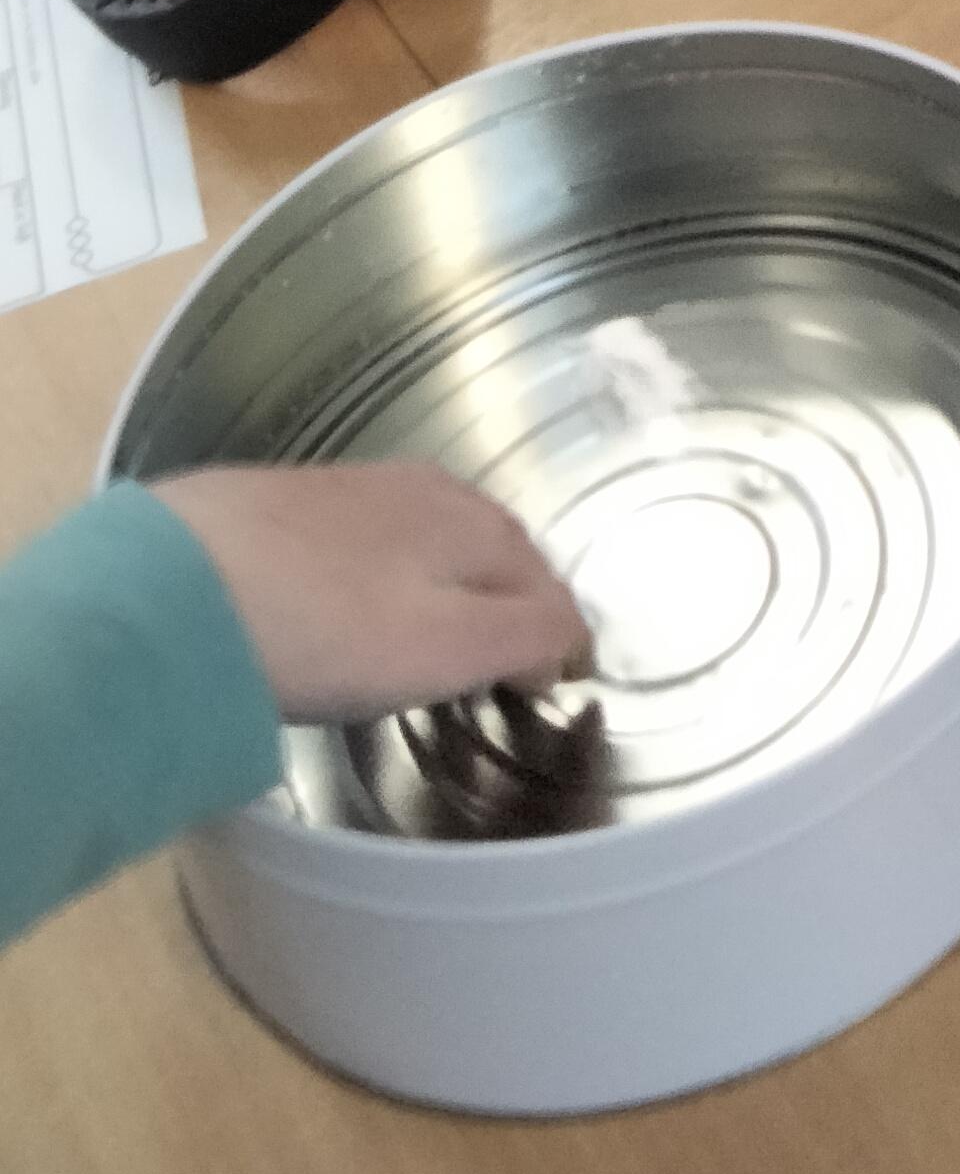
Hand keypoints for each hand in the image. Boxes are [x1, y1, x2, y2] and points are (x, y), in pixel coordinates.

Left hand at [151, 463, 588, 723]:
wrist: (170, 585)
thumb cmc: (320, 626)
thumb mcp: (441, 647)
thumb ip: (523, 636)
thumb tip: (573, 635)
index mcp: (468, 521)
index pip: (542, 576)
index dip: (555, 634)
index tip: (551, 684)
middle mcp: (419, 489)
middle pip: (489, 545)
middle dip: (511, 595)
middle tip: (508, 658)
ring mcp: (345, 491)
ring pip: (425, 536)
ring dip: (448, 579)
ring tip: (435, 632)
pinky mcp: (279, 505)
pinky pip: (363, 539)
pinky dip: (385, 572)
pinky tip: (353, 604)